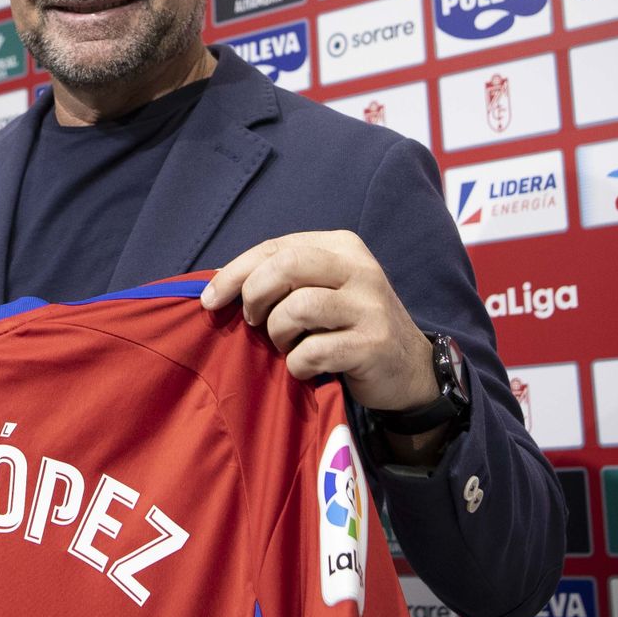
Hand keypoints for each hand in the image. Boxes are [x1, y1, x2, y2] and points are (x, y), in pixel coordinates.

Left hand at [200, 230, 438, 412]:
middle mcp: (360, 269)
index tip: (209, 300)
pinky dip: (297, 365)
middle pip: (286, 266)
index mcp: (341, 246)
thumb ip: (280, 279)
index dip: (235, 272)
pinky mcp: (373, 345)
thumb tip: (218, 283)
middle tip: (253, 321)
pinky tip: (305, 368)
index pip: (276, 247)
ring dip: (278, 334)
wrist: (408, 369)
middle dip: (254, 295)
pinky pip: (313, 351)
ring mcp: (370, 306)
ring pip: (297, 308)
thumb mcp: (321, 289)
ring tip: (286, 345)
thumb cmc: (347, 326)